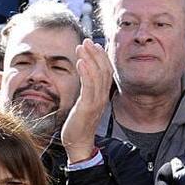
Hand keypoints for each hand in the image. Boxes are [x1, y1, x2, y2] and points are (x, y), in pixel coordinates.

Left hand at [60, 39, 113, 162]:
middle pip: (104, 70)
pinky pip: (89, 88)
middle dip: (96, 53)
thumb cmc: (79, 124)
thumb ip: (87, 90)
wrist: (78, 144)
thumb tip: (84, 77)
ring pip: (97, 76)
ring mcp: (96, 102)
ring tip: (82, 47)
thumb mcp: (85, 104)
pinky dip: (86, 73)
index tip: (94, 45)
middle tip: (87, 41)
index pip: (106, 71)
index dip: (102, 57)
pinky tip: (80, 63)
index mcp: (102, 95)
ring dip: (89, 59)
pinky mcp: (87, 108)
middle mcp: (102, 97)